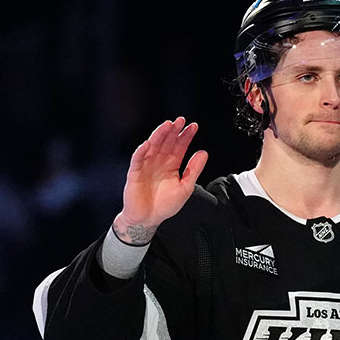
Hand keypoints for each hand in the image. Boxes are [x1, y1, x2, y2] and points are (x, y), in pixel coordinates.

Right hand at [115, 116, 207, 243]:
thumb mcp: (185, 187)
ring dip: (159, 135)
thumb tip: (204, 152)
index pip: (179, 146)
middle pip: (166, 142)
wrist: (148, 219)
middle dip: (173, 131)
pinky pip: (137, 160)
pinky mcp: (135, 173)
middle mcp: (159, 162)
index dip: (186, 136)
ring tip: (167, 125)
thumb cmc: (164, 205)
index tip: (193, 126)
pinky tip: (147, 144)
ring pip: (152, 146)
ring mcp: (146, 166)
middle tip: (180, 121)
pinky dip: (141, 151)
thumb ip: (194, 170)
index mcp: (171, 165)